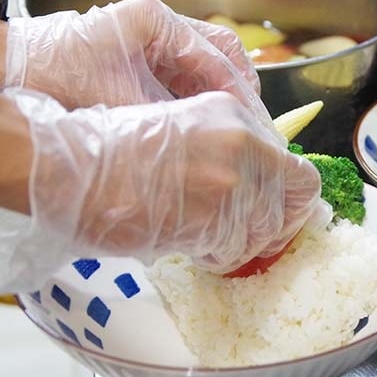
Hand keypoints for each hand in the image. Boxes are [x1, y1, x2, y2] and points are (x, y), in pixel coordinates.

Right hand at [0, 89, 325, 292]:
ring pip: (263, 236)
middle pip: (291, 210)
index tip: (283, 217)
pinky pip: (233, 253)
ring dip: (240, 245)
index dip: (295, 205)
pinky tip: (189, 242)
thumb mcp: (186, 129)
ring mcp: (231, 184)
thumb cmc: (118, 150)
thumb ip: (232, 152)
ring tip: (203, 235)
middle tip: (250, 239)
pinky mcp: (211, 220)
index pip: (301, 173)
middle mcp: (244, 147)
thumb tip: (267, 187)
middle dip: (274, 231)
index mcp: (238, 118)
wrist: (75, 168)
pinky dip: (216, 257)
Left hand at [4, 0, 266, 118]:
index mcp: (157, 21)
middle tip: (255, 129)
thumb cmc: (55, 77)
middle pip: (221, 53)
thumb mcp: (119, 104)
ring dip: (222, 98)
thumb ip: (170, 118)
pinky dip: (199, 101)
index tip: (255, 126)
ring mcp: (152, 40)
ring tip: (236, 133)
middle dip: (240, 91)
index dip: (239, 95)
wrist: (5, 68)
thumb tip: (211, 142)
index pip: (217, 58)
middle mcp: (160, 25)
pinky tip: (207, 128)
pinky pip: (184, 78)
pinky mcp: (143, 59)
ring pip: (207, 66)